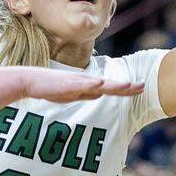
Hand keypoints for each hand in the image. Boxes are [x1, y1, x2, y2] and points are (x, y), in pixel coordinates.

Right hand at [17, 67, 143, 102]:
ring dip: (114, 84)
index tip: (140, 87)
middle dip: (127, 86)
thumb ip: (85, 94)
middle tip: (143, 85)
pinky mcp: (67, 84)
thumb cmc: (51, 87)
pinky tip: (101, 84)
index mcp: (88, 85)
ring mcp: (77, 82)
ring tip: (129, 84)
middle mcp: (86, 82)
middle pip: (110, 85)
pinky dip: (92, 84)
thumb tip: (100, 94)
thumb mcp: (72, 94)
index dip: (126, 88)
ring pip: (100, 83)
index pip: (112, 87)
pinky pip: (82, 85)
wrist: (32, 81)